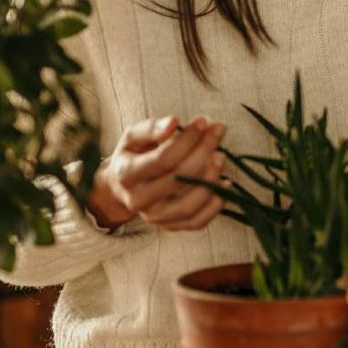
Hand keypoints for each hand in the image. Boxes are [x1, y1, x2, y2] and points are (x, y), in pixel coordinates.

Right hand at [87, 115, 228, 231]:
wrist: (123, 188)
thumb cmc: (133, 156)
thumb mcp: (133, 137)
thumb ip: (151, 128)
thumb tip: (173, 122)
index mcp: (127, 174)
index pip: (163, 159)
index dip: (186, 140)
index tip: (202, 122)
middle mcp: (139, 200)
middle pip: (178, 179)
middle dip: (203, 153)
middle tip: (218, 132)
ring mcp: (155, 216)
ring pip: (188, 205)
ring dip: (210, 180)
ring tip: (220, 156)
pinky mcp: (170, 226)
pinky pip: (197, 222)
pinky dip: (215, 205)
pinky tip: (224, 183)